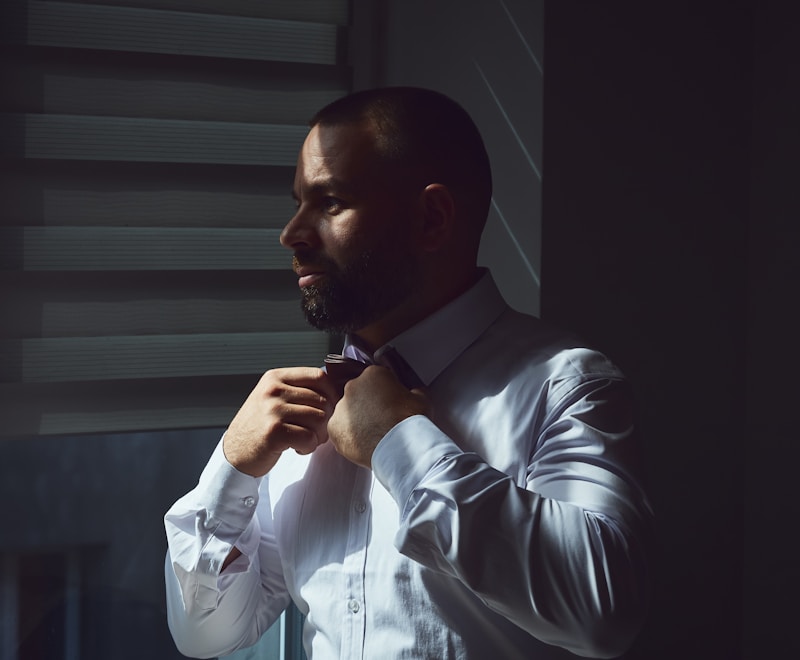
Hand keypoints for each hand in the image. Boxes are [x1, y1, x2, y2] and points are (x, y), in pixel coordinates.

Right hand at [223, 367, 337, 476]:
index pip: (318, 376)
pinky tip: (298, 448)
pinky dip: (309, 447)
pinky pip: (309, 437)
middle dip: (326, 420)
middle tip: (316, 432)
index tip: (332, 408)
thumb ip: (298, 389)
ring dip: (319, 435)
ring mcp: (272, 410)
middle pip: (323, 400)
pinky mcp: (274, 432)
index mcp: (275, 377)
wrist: (234, 453)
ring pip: (320, 419)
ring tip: (306, 440)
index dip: (333, 393)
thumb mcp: (273, 398)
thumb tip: (338, 389)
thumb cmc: (259, 426)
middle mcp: (273, 390)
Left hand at [327, 365, 429, 468]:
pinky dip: (349, 436)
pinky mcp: (333, 428)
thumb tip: (413, 394)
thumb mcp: (420, 398)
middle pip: (359, 393)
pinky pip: (340, 430)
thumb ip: (412, 392)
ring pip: (348, 412)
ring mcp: (341, 408)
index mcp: (373, 374)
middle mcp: (353, 387)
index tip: (391, 402)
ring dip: (358, 420)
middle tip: (382, 418)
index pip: (377, 379)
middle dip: (368, 404)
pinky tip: (363, 443)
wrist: (399, 447)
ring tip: (373, 434)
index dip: (385, 392)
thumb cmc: (409, 422)